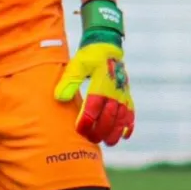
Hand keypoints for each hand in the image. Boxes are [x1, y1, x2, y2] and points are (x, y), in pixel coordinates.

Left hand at [54, 0, 134, 146]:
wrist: (107, 46)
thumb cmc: (89, 56)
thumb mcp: (76, 65)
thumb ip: (68, 81)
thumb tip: (59, 98)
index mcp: (101, 84)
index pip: (94, 107)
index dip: (87, 121)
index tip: (79, 130)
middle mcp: (114, 91)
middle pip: (109, 117)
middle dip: (100, 131)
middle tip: (90, 139)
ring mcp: (122, 94)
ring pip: (122, 118)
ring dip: (115, 132)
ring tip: (108, 143)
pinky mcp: (126, 95)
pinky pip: (131, 113)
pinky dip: (129, 125)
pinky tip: (125, 136)